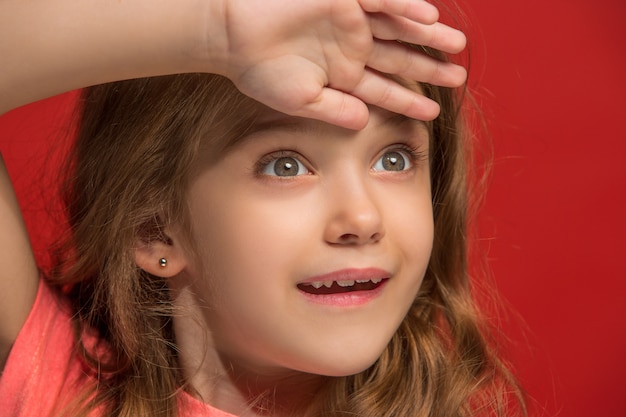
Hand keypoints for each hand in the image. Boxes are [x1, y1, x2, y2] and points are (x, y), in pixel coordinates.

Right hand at [209, 0, 466, 128]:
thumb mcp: (301, 100)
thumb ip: (336, 111)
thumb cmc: (259, 70)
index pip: (383, 89)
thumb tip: (364, 123)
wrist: (230, 33)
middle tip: (458, 78)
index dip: (408, 101)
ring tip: (456, 48)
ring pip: (397, 27)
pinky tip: (428, 17)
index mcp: (341, 74)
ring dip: (426, 36)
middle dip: (428, 68)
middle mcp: (350, 47)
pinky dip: (403, 6)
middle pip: (398, 58)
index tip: (433, 114)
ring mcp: (349, 19)